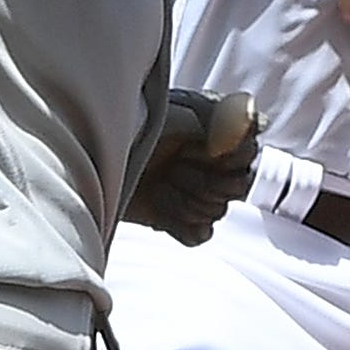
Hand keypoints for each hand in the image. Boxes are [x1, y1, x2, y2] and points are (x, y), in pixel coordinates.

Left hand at [126, 90, 259, 243]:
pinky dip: (180, 225)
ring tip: (158, 185)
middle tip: (173, 167)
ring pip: (217, 212)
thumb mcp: (176, 115)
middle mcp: (208, 165)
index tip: (197, 148)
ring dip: (186, 200)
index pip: (248, 156)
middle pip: (237, 188)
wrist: (89, 161)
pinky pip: (200, 235)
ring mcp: (193, 194)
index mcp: (212, 135)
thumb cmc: (129, 129)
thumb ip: (223, 119)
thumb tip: (260, 124)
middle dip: (205, 181)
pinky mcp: (177, 220)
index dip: (225, 158)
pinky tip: (160, 207)